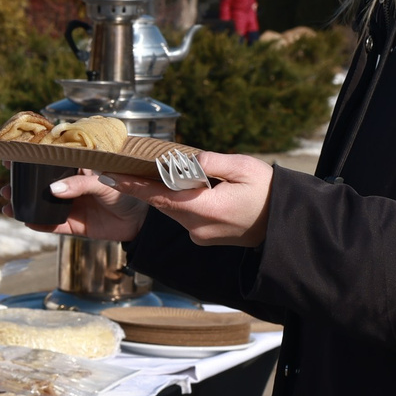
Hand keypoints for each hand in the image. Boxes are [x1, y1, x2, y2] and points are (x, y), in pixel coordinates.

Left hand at [50, 151, 274, 247]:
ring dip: (160, 193)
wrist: (286, 226)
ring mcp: (200, 235)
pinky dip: (176, 202)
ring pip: (171, 210)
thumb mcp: (246, 169)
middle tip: (117, 168)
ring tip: (142, 173)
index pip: (160, 196)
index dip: (133, 186)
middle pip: (161, 203)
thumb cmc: (270, 193)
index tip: (109, 176)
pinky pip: (183, 216)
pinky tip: (178, 188)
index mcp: (206, 209)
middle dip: (141, 186)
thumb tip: (188, 159)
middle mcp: (198, 226)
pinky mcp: (204, 237)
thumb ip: (214, 162)